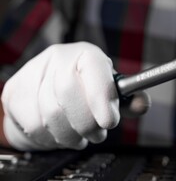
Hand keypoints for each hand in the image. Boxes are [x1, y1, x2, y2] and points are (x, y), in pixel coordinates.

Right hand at [1, 42, 119, 149]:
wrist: (47, 92)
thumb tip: (143, 104)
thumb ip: (128, 100)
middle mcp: (59, 57)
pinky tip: (60, 134)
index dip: (101, 97)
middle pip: (69, 93)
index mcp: (86, 54)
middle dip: (86, 123)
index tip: (110, 122)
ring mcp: (34, 72)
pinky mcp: (15, 91)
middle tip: (97, 135)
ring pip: (50, 114)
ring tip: (80, 136)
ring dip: (70, 134)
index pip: (93, 68)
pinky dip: (51, 138)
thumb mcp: (110, 91)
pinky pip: (33, 124)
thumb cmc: (85, 92)